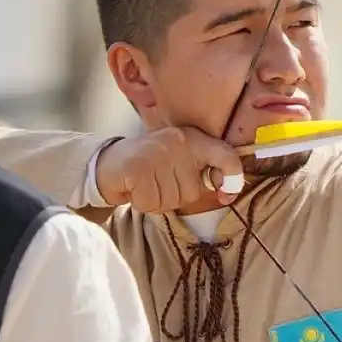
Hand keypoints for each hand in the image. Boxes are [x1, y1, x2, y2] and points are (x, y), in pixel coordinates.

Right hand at [95, 127, 244, 212]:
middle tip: (158, 183)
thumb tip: (229, 193)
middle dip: (175, 196)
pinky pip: (151, 202)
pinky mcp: (137, 168)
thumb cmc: (151, 165)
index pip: (226, 156)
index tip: (227, 195)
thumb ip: (204, 172)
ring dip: (158, 201)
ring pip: (171, 200)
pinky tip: (135, 188)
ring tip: (147, 185)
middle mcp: (178, 142)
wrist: (108, 161)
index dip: (233, 178)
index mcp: (194, 139)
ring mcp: (157, 153)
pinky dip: (142, 203)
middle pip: (192, 191)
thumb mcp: (181, 161)